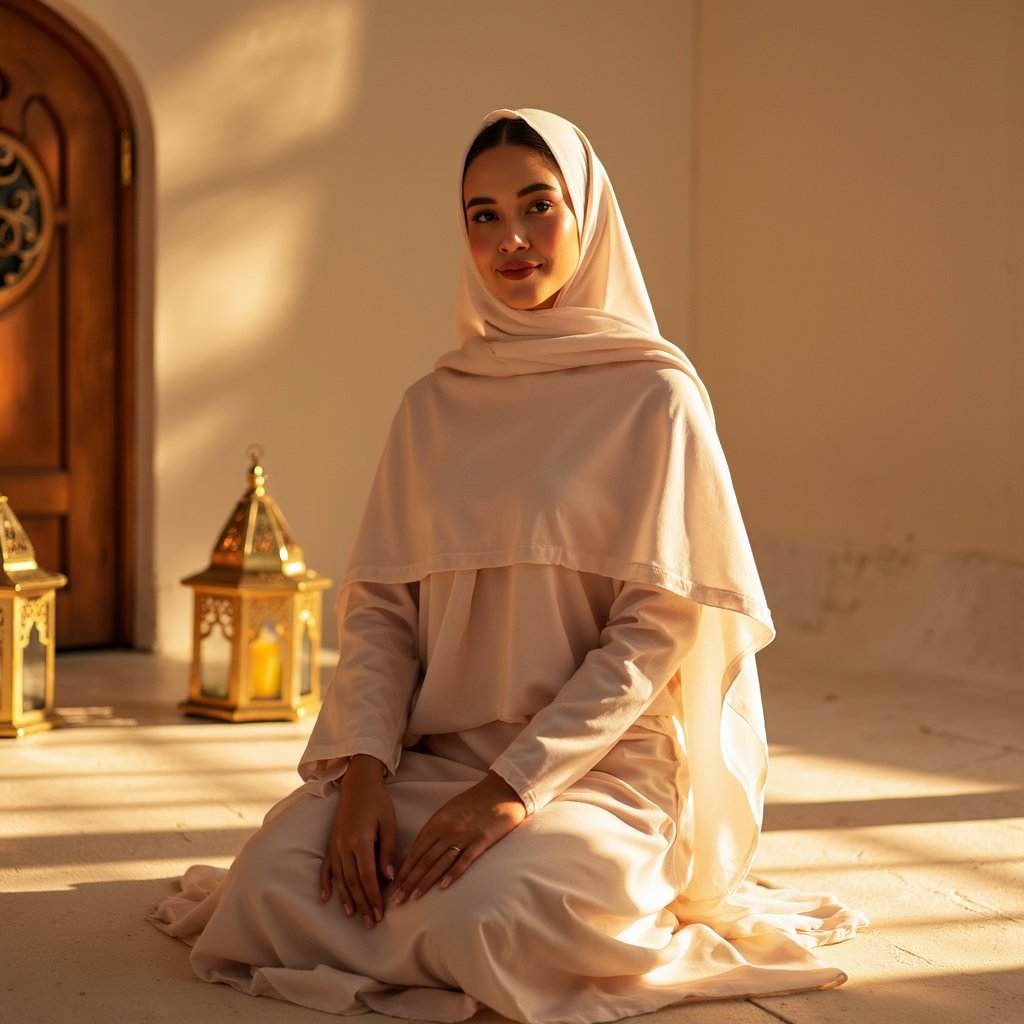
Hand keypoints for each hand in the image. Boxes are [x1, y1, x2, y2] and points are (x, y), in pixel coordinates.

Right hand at [320, 754, 395, 928]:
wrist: (358, 785)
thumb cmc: (378, 803)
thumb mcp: (389, 823)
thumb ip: (388, 851)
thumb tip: (389, 878)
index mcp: (360, 840)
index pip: (367, 876)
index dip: (373, 896)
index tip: (380, 913)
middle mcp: (344, 846)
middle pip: (353, 882)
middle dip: (362, 904)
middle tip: (370, 922)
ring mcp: (334, 846)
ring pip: (340, 879)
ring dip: (346, 899)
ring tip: (353, 916)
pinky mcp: (330, 844)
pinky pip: (326, 868)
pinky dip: (326, 884)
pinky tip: (326, 898)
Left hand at [392, 771, 525, 904]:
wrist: (501, 791)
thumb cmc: (473, 802)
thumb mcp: (448, 811)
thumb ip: (433, 830)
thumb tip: (416, 852)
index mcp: (437, 821)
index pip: (415, 850)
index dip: (403, 870)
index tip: (393, 886)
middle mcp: (448, 829)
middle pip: (424, 859)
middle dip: (409, 880)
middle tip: (397, 899)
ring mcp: (465, 836)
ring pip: (440, 862)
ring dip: (425, 881)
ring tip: (414, 897)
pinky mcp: (482, 841)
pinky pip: (465, 859)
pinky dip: (453, 873)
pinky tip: (443, 887)